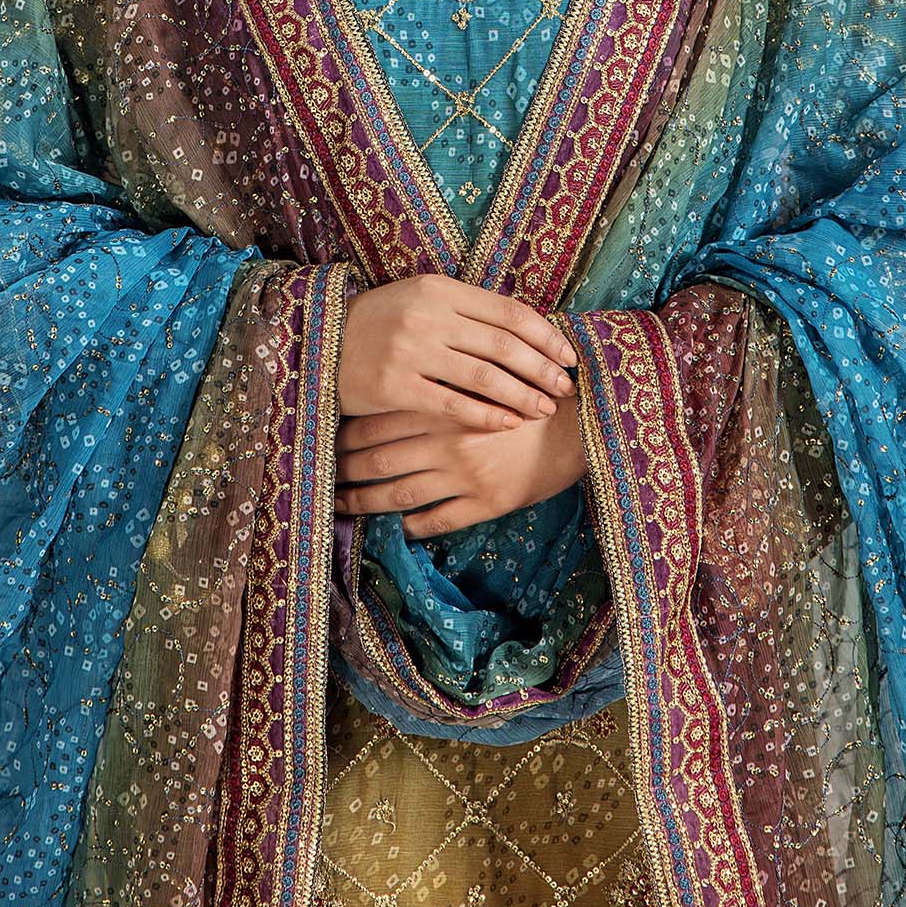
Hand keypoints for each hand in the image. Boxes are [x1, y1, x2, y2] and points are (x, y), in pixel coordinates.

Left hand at [333, 394, 588, 540]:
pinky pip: (437, 521)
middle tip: (323, 478)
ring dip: (364, 503)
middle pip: (377, 461)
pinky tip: (399, 529)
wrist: (582, 422)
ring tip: (342, 506)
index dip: (344, 437)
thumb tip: (392, 394)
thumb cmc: (529, 393)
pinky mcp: (487, 503)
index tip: (325, 443)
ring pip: (398, 495)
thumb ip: (440, 384)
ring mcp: (465, 475)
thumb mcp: (481, 377)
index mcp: (442, 405)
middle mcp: (447, 440)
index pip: (376, 423)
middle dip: (344, 472)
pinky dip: (413, 527)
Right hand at [337, 273, 577, 431]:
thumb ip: (467, 311)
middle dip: (542, 370)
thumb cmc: (381, 323)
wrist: (318, 343)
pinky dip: (486, 416)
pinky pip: (452, 404)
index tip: (569, 357)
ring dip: (522, 396)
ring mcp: (409, 351)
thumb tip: (528, 332)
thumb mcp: (421, 300)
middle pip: (504, 345)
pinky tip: (508, 424)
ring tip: (543, 410)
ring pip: (484, 376)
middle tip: (565, 389)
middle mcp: (427, 315)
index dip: (546, 336)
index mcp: (440, 288)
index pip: (509, 311)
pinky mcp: (394, 386)